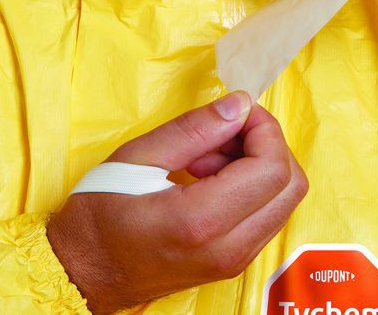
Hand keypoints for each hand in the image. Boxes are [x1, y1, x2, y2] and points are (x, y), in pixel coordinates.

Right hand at [46, 92, 308, 313]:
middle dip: (267, 144)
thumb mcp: (137, 158)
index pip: (272, 168)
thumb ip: (193, 129)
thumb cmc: (100, 213)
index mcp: (202, 221)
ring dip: (259, 163)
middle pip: (292, 184)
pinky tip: (212, 176)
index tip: (238, 111)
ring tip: (208, 157)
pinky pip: (268, 212)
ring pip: (285, 198)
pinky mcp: (236, 261)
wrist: (85, 273)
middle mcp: (231, 248)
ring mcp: (237, 260)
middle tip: (225, 131)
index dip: (265, 129)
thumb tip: (240, 104)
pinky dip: (252, 184)